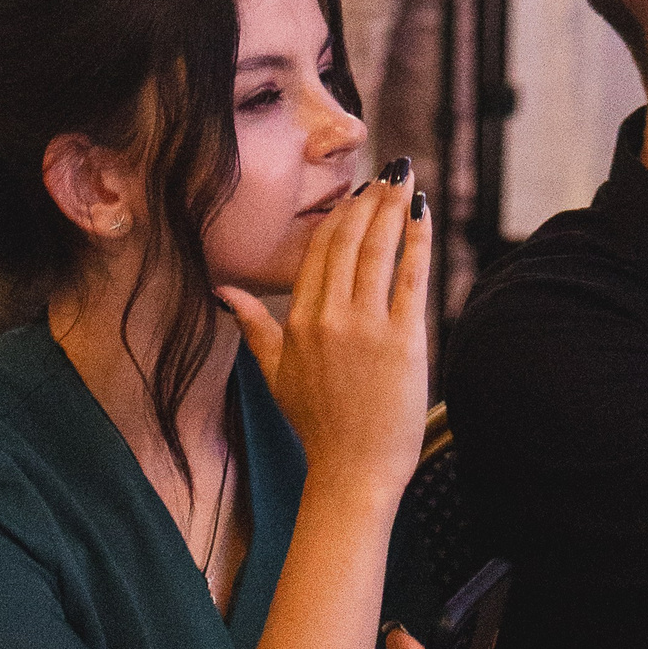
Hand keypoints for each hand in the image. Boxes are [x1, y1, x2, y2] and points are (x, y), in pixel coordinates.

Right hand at [219, 164, 430, 499]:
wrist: (352, 472)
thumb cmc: (317, 426)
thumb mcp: (276, 374)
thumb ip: (254, 327)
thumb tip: (224, 292)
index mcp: (298, 322)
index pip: (317, 253)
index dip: (337, 218)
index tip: (354, 195)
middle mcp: (329, 318)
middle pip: (347, 243)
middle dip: (367, 203)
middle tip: (386, 176)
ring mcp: (367, 327)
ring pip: (378, 251)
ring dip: (392, 210)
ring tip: (404, 181)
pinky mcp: (404, 340)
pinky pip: (410, 277)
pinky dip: (418, 241)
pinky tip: (423, 215)